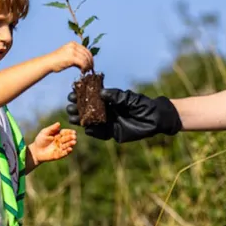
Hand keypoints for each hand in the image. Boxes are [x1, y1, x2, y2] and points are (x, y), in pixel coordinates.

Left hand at [27, 122, 76, 166]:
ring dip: (71, 144)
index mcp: (58, 135)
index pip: (65, 133)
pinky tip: (70, 149)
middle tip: (74, 136)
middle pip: (67, 139)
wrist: (35, 151)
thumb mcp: (45, 132)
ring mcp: (60, 148)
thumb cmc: (40, 140)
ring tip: (74, 142)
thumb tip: (58, 123)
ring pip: (67, 145)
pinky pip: (64, 153)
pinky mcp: (59, 155)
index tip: (73, 132)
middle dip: (71, 137)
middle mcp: (60, 141)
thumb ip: (52, 128)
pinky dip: (68, 151)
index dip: (69, 132)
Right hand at [47, 42, 92, 73]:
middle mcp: (73, 46)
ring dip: (88, 66)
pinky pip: (83, 63)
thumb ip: (76, 55)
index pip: (86, 50)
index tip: (91, 64)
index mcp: (73, 43)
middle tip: (91, 69)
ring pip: (86, 59)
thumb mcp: (67, 54)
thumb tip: (86, 62)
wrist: (48, 62)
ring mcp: (73, 51)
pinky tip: (82, 72)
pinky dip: (85, 68)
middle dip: (90, 62)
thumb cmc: (57, 60)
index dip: (90, 58)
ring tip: (86, 71)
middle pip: (87, 54)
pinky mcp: (72, 58)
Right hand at [65, 88, 181, 142]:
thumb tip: (100, 92)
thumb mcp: (130, 98)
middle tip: (70, 106)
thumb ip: (116, 96)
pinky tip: (86, 129)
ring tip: (73, 117)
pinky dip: (93, 131)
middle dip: (78, 108)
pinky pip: (101, 133)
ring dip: (82, 120)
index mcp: (110, 100)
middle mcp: (108, 111)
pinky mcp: (114, 133)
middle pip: (89, 110)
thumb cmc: (144, 105)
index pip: (92, 98)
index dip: (82, 96)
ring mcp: (110, 122)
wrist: (155, 119)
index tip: (72, 94)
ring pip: (92, 122)